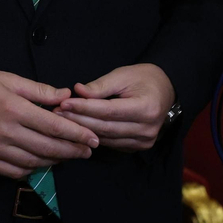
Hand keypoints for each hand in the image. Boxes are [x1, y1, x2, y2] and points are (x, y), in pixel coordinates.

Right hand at [0, 68, 98, 179]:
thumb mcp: (6, 78)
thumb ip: (37, 89)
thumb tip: (64, 95)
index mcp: (14, 109)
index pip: (53, 126)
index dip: (77, 134)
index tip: (93, 138)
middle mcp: (6, 132)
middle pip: (47, 148)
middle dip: (72, 151)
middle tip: (88, 151)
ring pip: (33, 162)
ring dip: (55, 161)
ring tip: (69, 156)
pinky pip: (14, 171)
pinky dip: (31, 169)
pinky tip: (41, 164)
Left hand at [54, 64, 174, 151]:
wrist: (166, 90)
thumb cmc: (144, 79)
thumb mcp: (123, 75)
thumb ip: (100, 86)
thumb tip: (77, 91)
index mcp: (145, 108)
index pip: (108, 111)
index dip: (84, 108)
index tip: (64, 103)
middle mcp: (146, 129)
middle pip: (105, 127)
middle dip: (78, 120)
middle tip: (57, 112)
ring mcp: (144, 141)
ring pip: (106, 138)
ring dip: (83, 129)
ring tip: (63, 120)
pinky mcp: (139, 147)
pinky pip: (111, 143)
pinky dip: (95, 135)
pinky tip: (79, 128)